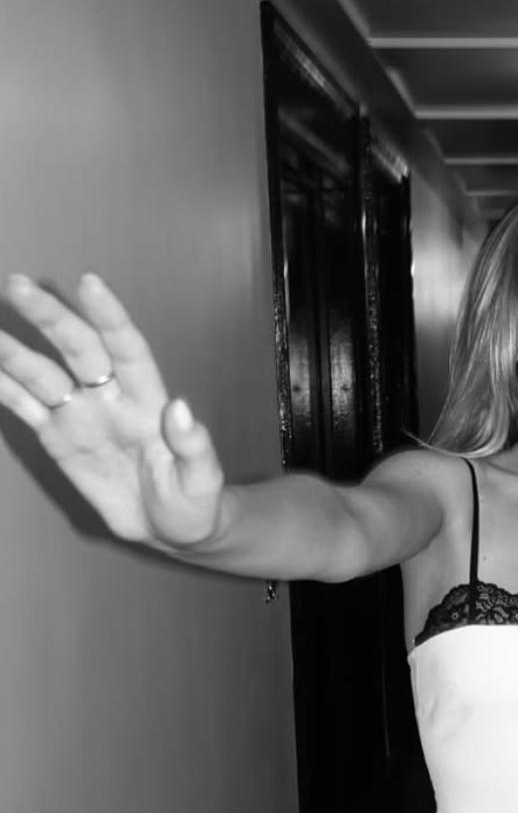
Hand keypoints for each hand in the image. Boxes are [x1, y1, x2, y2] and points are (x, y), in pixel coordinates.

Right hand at [0, 273, 224, 547]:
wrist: (170, 529)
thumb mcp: (202, 480)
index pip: (128, 349)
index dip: (109, 317)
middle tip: (17, 286)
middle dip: (51, 318)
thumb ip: (194, 446)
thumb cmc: (193, 502)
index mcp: (149, 401)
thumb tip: (180, 406)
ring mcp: (83, 416)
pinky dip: (4, 389)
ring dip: (14, 352)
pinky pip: (28, 408)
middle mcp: (112, 399)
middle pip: (79, 349)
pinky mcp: (60, 439)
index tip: (89, 283)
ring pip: (44, 375)